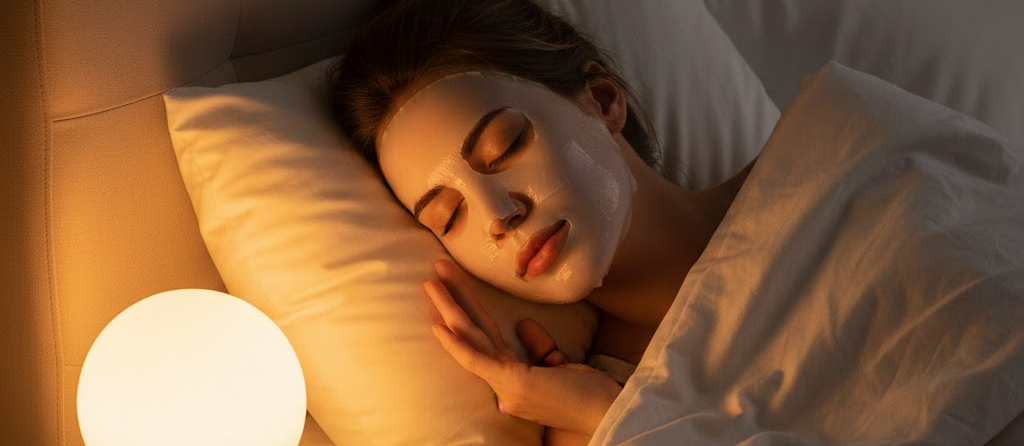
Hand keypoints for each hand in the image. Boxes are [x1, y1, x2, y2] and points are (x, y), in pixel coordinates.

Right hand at [424, 259, 621, 434]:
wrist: (608, 414)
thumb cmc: (590, 395)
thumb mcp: (561, 365)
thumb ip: (539, 348)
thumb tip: (522, 324)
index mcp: (513, 380)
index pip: (484, 341)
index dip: (467, 317)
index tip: (450, 298)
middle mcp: (503, 386)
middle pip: (472, 335)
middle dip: (451, 303)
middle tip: (431, 277)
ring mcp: (506, 387)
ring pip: (470, 339)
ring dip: (448, 308)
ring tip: (431, 282)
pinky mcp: (514, 384)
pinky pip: (479, 361)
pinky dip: (457, 344)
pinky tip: (439, 326)